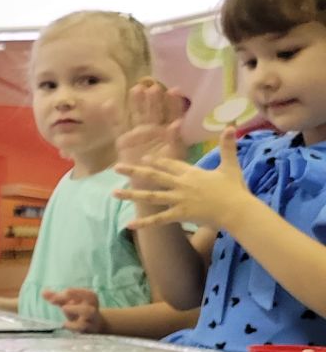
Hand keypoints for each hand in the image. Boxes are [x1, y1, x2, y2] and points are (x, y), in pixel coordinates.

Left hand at [43, 287, 106, 334]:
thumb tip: (43, 292)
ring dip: (76, 309)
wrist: (94, 327)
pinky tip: (64, 324)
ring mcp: (91, 319)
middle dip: (77, 294)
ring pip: (89, 312)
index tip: (64, 292)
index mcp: (90, 299)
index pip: (87, 293)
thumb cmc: (79, 311)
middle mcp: (93, 307)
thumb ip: (57, 297)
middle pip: (91, 299)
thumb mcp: (69, 303)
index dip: (76, 291)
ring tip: (64, 308)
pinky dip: (73, 326)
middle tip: (63, 300)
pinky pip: (83, 328)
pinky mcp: (87, 330)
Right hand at [115, 78, 186, 167]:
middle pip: (153, 110)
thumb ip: (175, 139)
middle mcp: (153, 129)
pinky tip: (109, 104)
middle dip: (153, 99)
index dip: (173, 103)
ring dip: (136, 102)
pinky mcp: (123, 139)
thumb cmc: (166, 171)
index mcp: (168, 132)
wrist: (148, 186)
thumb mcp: (174, 156)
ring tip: (136, 89)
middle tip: (153, 87)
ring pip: (137, 114)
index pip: (172, 114)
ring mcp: (138, 133)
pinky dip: (112, 116)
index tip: (175, 90)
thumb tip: (177, 123)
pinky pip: (117, 126)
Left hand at [117, 129, 253, 232]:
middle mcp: (181, 184)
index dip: (156, 161)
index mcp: (191, 173)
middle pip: (153, 175)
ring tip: (113, 193)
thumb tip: (232, 126)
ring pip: (150, 196)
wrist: (237, 209)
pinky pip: (158, 219)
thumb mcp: (230, 166)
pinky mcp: (180, 214)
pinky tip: (128, 224)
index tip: (143, 159)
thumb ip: (228, 147)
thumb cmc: (235, 189)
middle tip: (116, 167)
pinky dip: (144, 223)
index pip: (170, 164)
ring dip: (131, 195)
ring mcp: (178, 199)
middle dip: (134, 171)